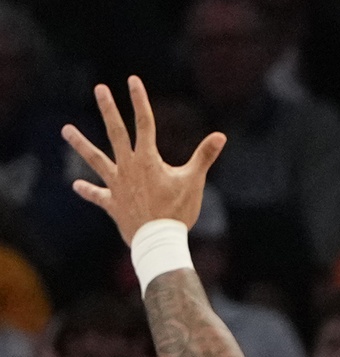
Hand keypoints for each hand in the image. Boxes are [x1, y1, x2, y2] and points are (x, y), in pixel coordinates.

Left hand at [61, 77, 224, 243]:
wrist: (158, 240)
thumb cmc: (178, 211)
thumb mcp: (193, 181)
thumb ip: (204, 156)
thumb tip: (221, 136)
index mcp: (147, 159)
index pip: (144, 123)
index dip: (139, 100)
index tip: (132, 81)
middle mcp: (128, 167)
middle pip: (116, 132)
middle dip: (108, 109)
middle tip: (100, 89)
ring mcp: (117, 184)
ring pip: (95, 159)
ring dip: (80, 143)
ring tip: (66, 129)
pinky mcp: (112, 203)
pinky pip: (97, 195)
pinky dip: (88, 190)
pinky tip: (77, 185)